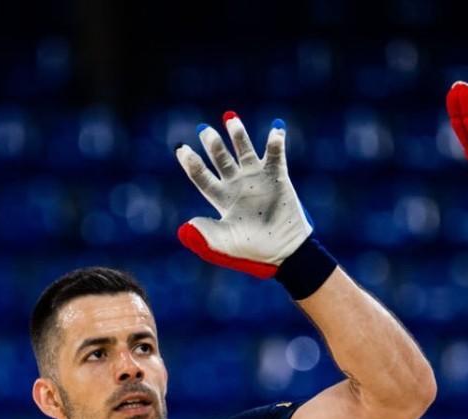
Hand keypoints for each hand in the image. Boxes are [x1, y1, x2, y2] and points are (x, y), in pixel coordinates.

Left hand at [174, 112, 311, 277]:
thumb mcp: (225, 242)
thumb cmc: (253, 248)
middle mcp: (236, 184)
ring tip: (231, 119)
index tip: (182, 150)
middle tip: (205, 130)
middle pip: (220, 158)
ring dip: (238, 135)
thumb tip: (186, 224)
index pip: (201, 176)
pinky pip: (276, 156)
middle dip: (212, 144)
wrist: (285, 250)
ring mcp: (257, 178)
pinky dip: (276, 142)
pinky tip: (276, 130)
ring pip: (244, 151)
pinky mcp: (278, 177)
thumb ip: (206, 233)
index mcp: (221, 198)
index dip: (191, 163)